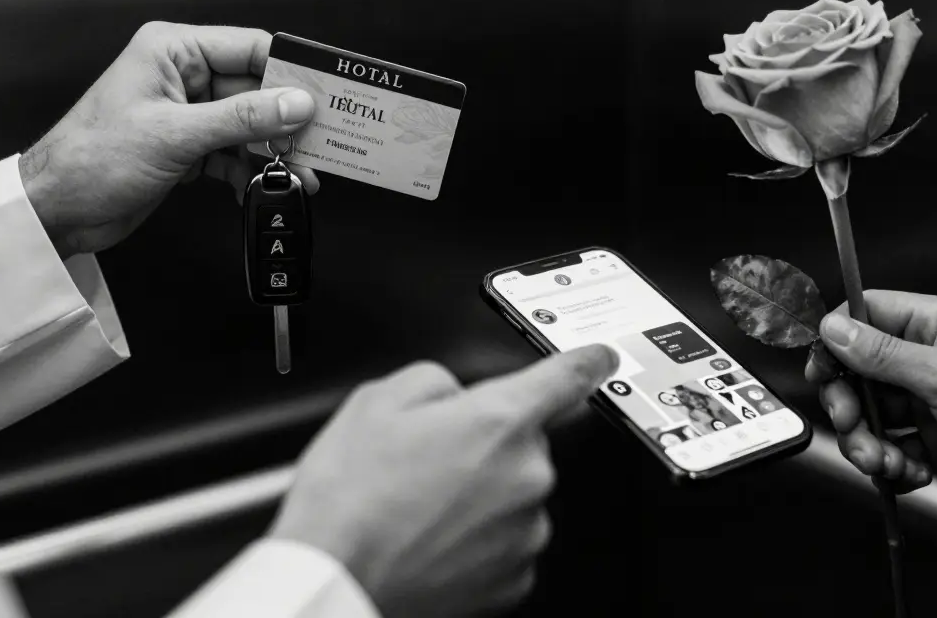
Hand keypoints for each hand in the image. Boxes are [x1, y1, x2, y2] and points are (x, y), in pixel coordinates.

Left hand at [18, 21, 323, 257]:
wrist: (54, 210)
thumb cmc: (92, 160)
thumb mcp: (175, 135)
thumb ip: (242, 119)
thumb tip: (296, 103)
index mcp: (173, 51)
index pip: (249, 49)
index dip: (290, 72)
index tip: (325, 97)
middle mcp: (182, 76)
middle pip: (256, 90)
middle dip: (287, 121)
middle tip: (321, 144)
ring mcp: (186, 113)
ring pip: (249, 125)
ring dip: (274, 151)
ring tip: (301, 174)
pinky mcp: (186, 147)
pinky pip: (233, 151)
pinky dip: (250, 170)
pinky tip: (263, 187)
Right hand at [270, 344, 617, 617]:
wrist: (335, 577)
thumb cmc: (349, 499)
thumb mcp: (379, 400)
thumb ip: (436, 381)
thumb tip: (453, 396)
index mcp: (501, 419)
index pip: (568, 376)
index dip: (588, 361)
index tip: (600, 359)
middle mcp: (527, 475)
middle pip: (524, 442)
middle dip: (484, 444)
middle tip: (426, 463)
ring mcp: (525, 530)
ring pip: (513, 494)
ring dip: (479, 494)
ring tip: (418, 507)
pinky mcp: (514, 577)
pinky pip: (506, 541)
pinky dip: (476, 539)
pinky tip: (431, 538)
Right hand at [805, 290, 936, 521]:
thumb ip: (883, 355)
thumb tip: (833, 329)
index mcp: (934, 325)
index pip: (864, 316)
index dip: (834, 343)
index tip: (821, 372)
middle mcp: (927, 359)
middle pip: (856, 373)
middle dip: (848, 406)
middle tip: (852, 425)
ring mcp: (929, 401)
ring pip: (869, 416)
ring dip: (868, 443)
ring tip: (886, 463)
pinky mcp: (934, 440)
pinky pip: (891, 447)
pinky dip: (893, 465)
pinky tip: (913, 472)